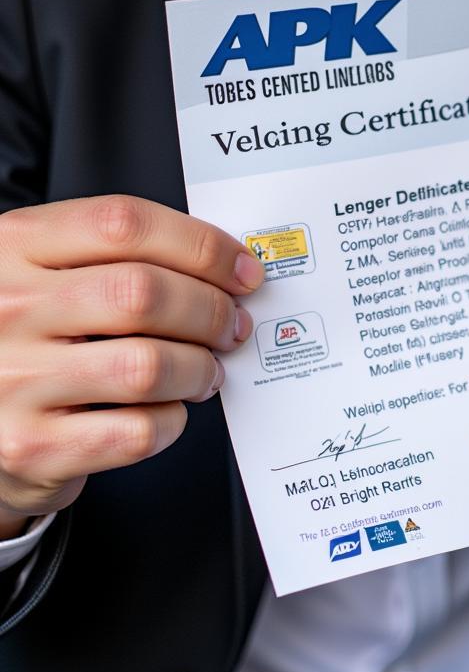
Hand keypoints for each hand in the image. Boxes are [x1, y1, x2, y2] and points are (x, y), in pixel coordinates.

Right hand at [0, 195, 264, 539]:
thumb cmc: (27, 335)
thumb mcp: (46, 271)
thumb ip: (119, 255)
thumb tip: (226, 266)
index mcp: (14, 246)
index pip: (124, 224)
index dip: (201, 245)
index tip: (241, 269)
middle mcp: (6, 308)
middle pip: (143, 294)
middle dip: (212, 310)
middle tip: (232, 325)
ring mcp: (13, 380)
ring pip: (148, 366)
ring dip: (199, 369)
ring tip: (206, 371)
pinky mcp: (31, 447)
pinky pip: (137, 432)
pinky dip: (171, 421)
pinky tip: (166, 410)